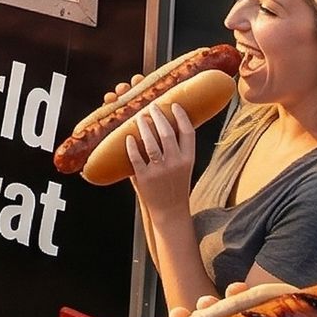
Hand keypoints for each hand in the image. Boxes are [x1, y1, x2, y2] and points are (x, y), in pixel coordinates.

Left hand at [125, 98, 197, 216]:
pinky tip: (128, 137)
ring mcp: (160, 171)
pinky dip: (131, 145)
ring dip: (144, 127)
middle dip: (158, 116)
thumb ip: (177, 148)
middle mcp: (176, 163)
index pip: (188, 132)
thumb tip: (164, 124)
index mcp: (188, 159)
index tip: (174, 105)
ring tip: (140, 118)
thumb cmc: (176, 185)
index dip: (181, 116)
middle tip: (152, 107)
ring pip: (150, 143)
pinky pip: (135, 157)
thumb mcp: (184, 166)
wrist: (170, 211)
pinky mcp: (144, 178)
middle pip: (167, 133)